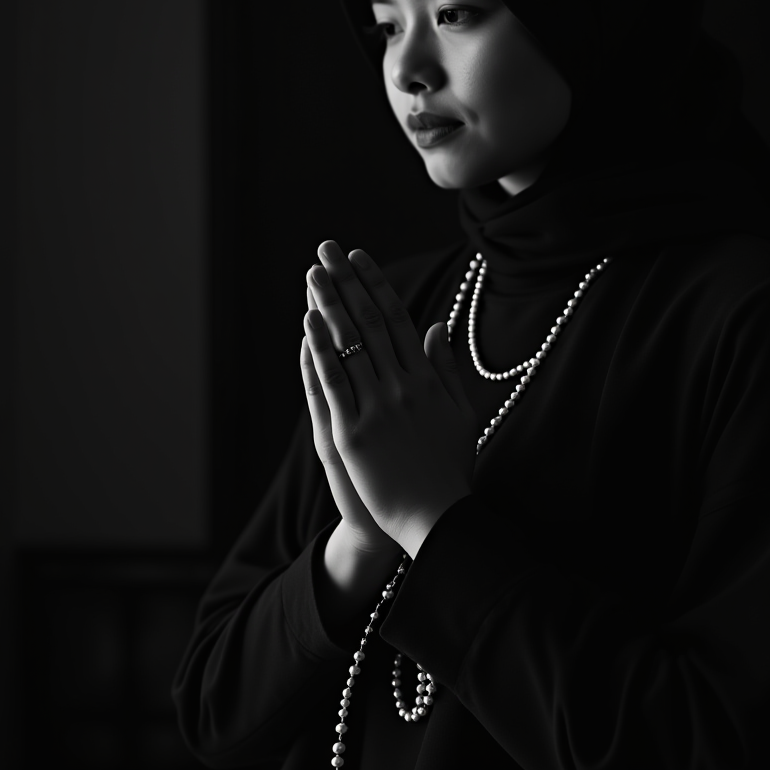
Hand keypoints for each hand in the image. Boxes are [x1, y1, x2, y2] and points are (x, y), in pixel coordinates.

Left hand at [299, 240, 476, 557]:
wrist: (436, 520)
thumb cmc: (450, 469)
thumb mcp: (461, 413)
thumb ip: (447, 368)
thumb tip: (437, 325)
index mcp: (427, 380)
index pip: (397, 319)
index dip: (376, 285)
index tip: (359, 258)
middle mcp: (402, 387)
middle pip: (369, 322)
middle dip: (346, 282)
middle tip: (327, 249)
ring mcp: (375, 409)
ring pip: (349, 345)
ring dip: (328, 304)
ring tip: (312, 273)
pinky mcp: (351, 435)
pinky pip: (333, 383)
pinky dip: (319, 350)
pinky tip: (308, 322)